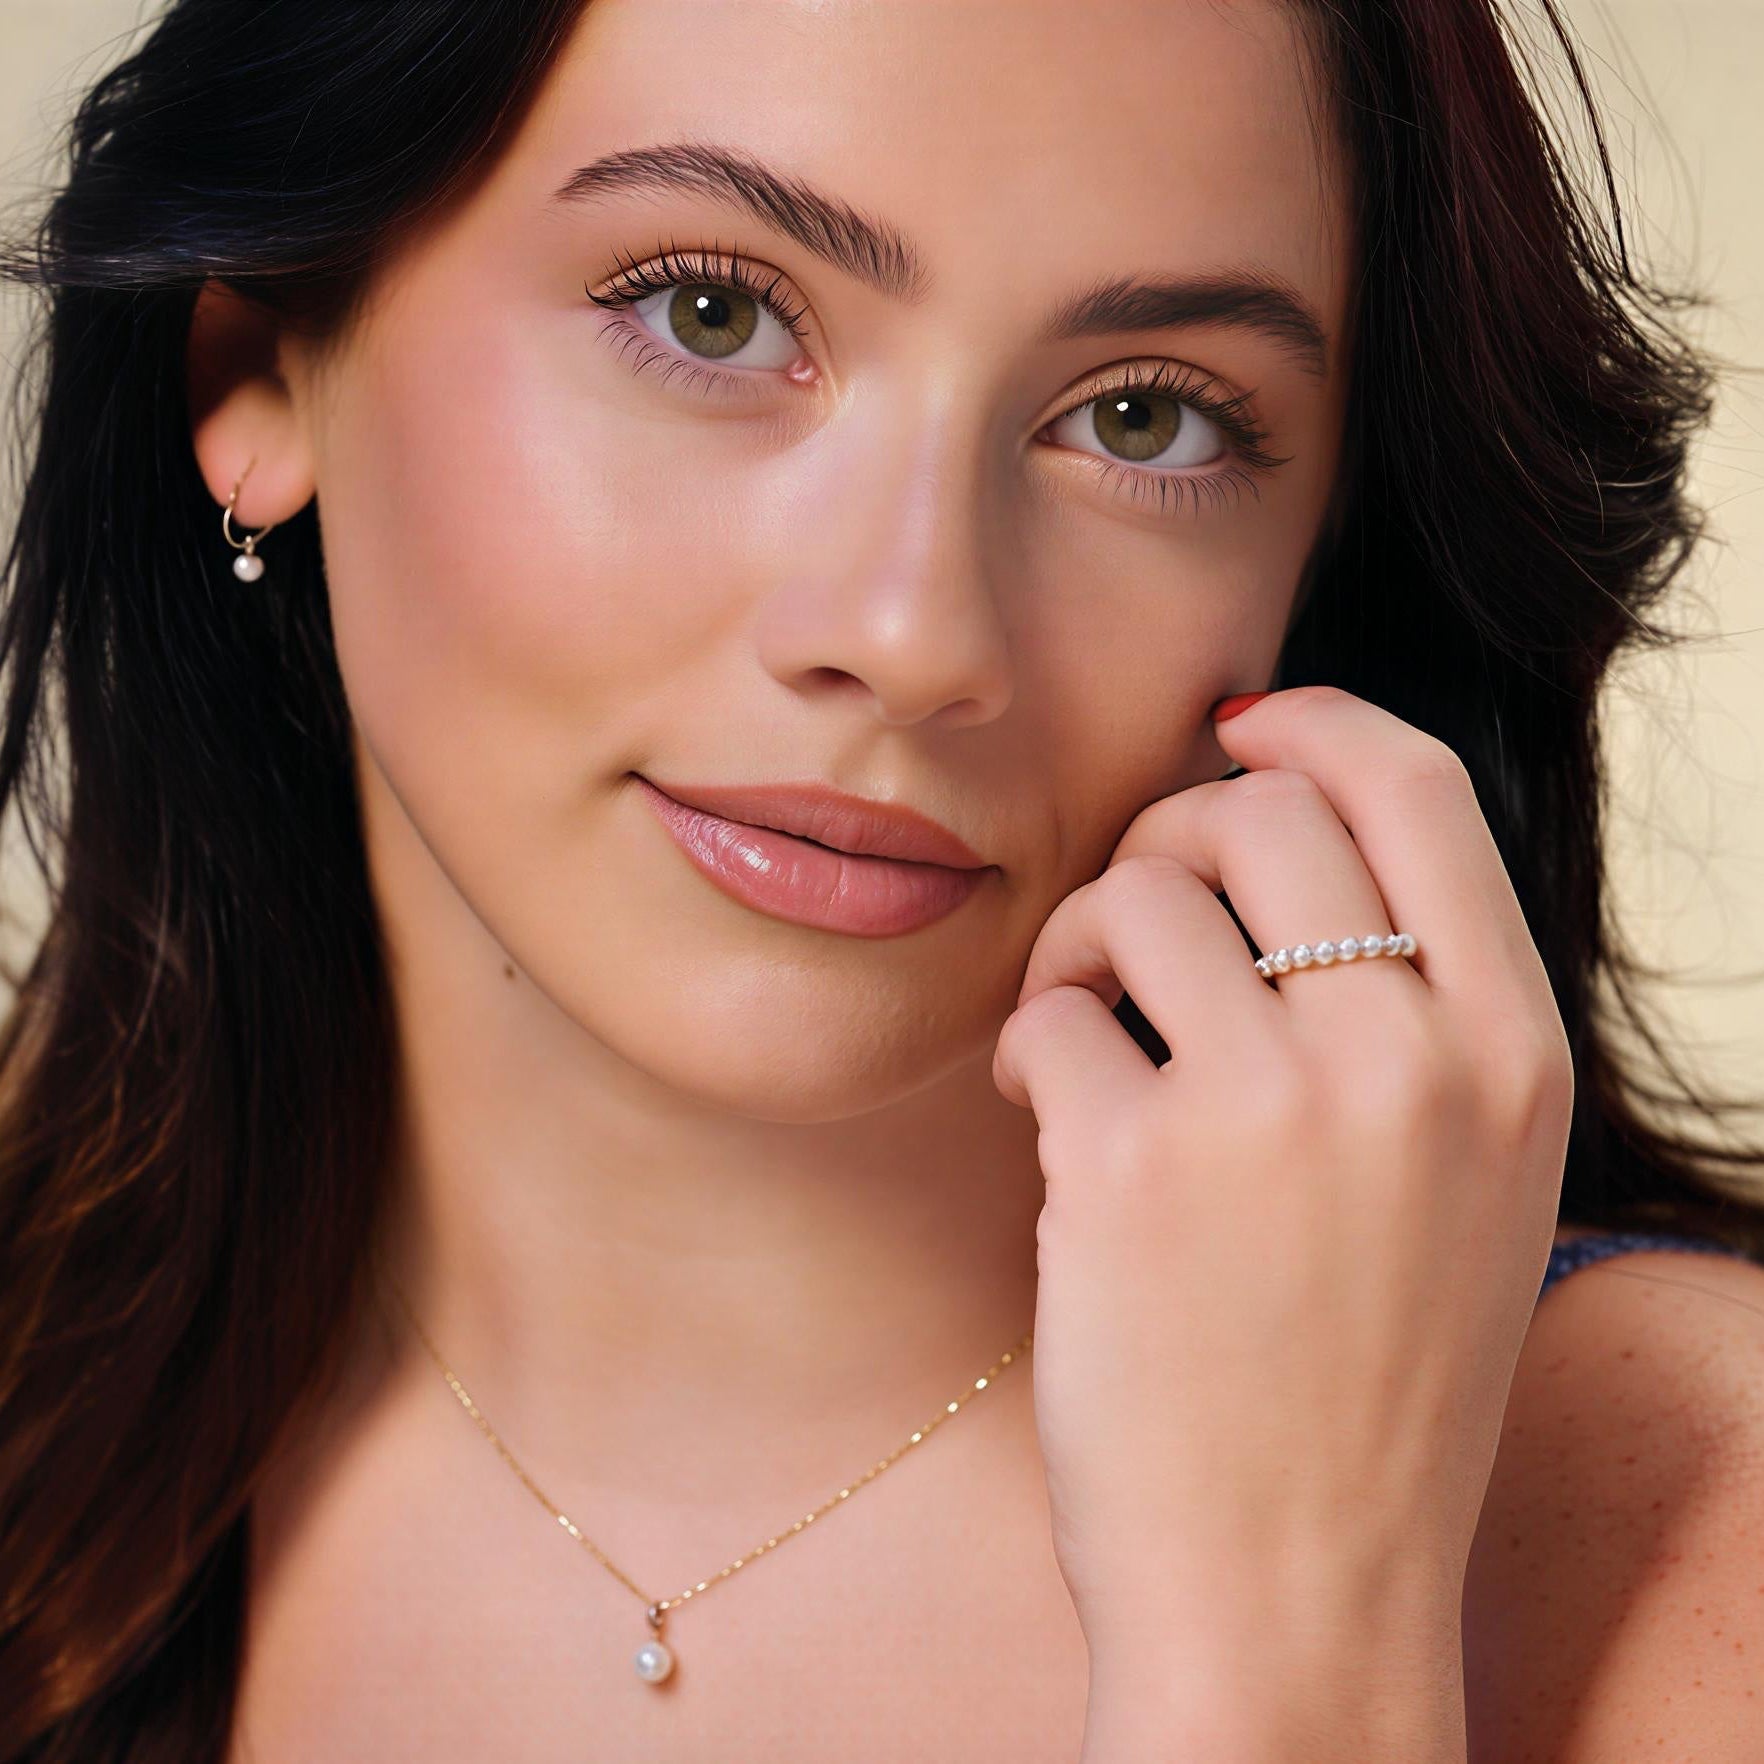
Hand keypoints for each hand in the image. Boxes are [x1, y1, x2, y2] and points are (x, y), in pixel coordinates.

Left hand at [991, 686, 1573, 1749]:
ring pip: (1135, 896)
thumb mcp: (1462, 1184)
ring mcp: (1272, 1110)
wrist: (1297, 1594)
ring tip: (1077, 1027)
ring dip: (1079, 943)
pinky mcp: (1132, 1168)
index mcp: (1509, 1053)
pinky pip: (1049, 1011)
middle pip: (1254, 816)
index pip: (1416, 789)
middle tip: (1130, 925)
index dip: (1313, 726)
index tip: (1241, 726)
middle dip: (1168, 839)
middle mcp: (1408, 1059)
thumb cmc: (1366, 1384)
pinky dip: (1027, 1040)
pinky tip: (1042, 1109)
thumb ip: (1406, 1013)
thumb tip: (1278, 827)